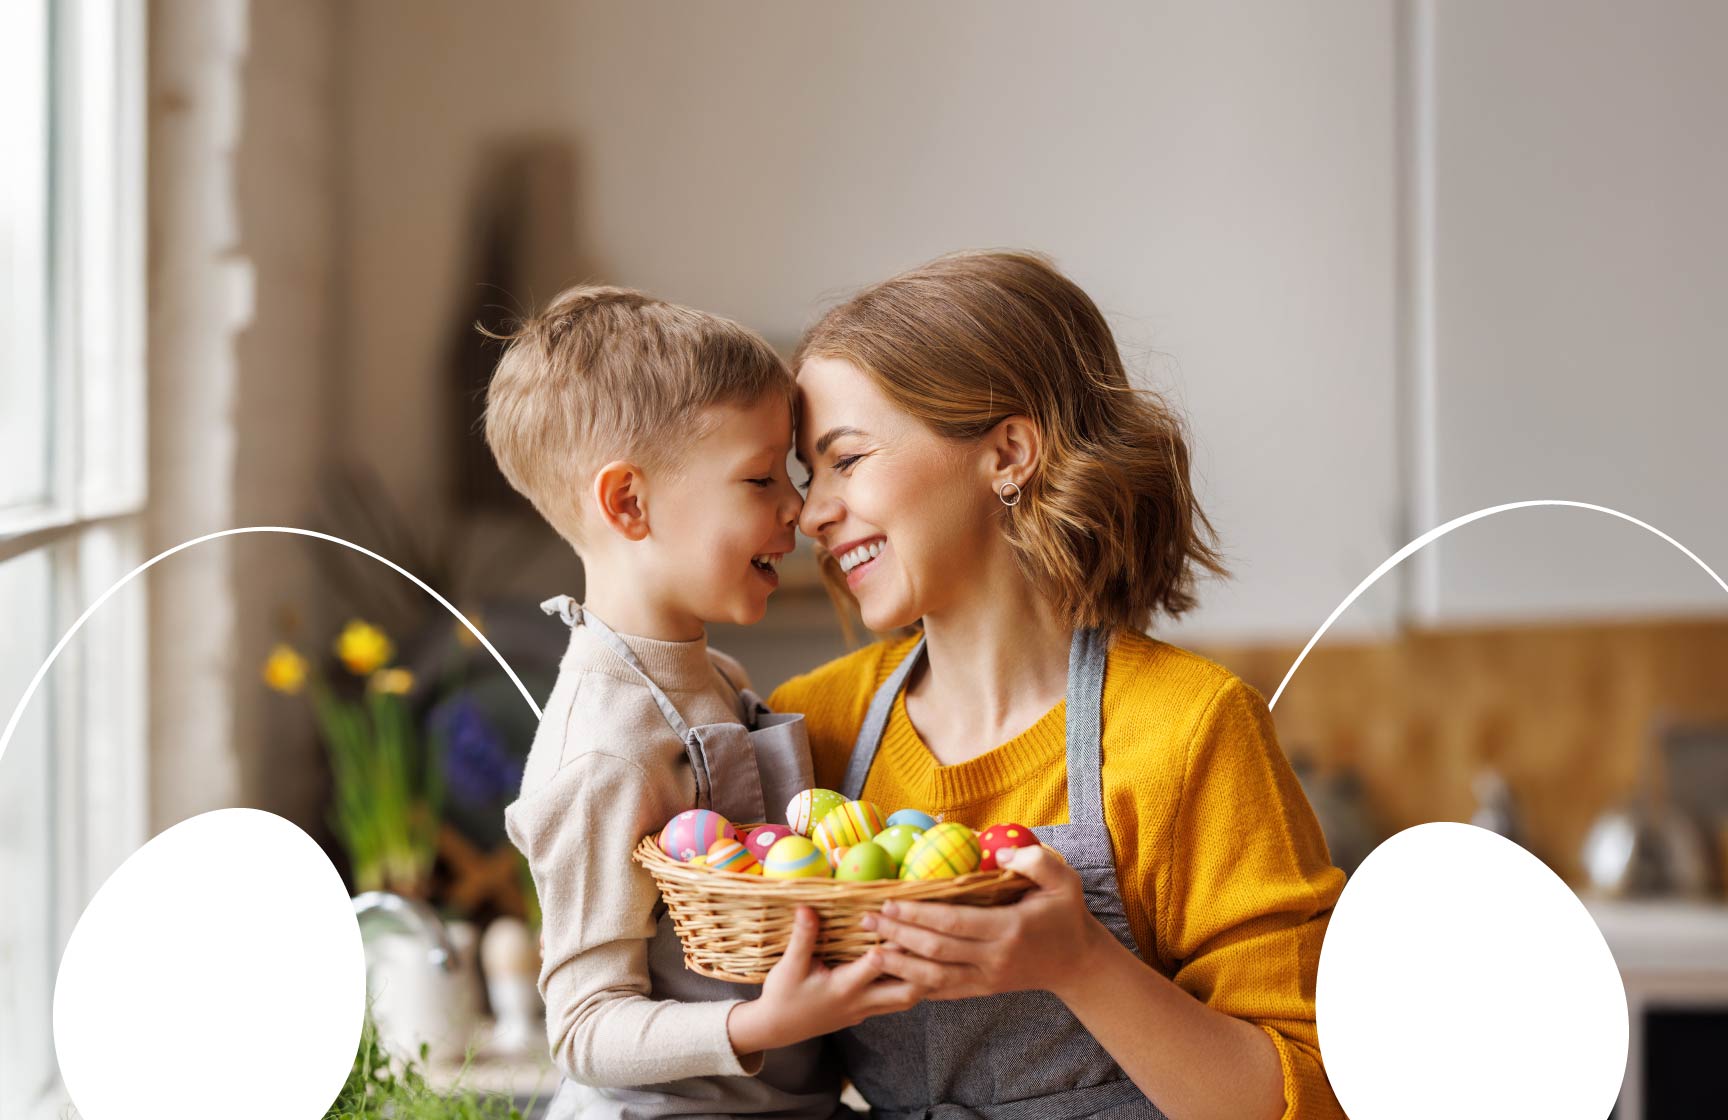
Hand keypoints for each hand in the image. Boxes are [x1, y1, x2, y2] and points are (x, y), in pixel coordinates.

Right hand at [728, 906, 926, 1055]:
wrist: (777, 1029)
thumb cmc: (783, 995)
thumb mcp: (789, 966)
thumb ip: (803, 937)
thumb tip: (807, 907)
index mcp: (844, 987)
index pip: (877, 966)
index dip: (890, 943)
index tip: (900, 920)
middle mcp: (861, 1001)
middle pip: (907, 991)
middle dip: (922, 967)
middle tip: (933, 940)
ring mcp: (865, 1010)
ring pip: (907, 1000)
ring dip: (922, 978)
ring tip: (932, 952)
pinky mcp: (865, 1012)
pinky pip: (897, 1002)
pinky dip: (911, 986)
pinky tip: (917, 968)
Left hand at [862, 845, 1107, 1001]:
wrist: (1077, 962)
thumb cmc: (1065, 914)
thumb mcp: (1063, 880)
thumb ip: (1035, 861)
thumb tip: (998, 853)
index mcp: (1009, 929)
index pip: (954, 923)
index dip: (919, 914)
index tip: (890, 901)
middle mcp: (994, 958)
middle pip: (936, 950)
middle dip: (898, 935)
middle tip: (867, 920)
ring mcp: (987, 979)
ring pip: (934, 977)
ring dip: (900, 964)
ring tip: (870, 948)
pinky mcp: (983, 990)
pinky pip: (944, 991)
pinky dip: (916, 984)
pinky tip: (893, 973)